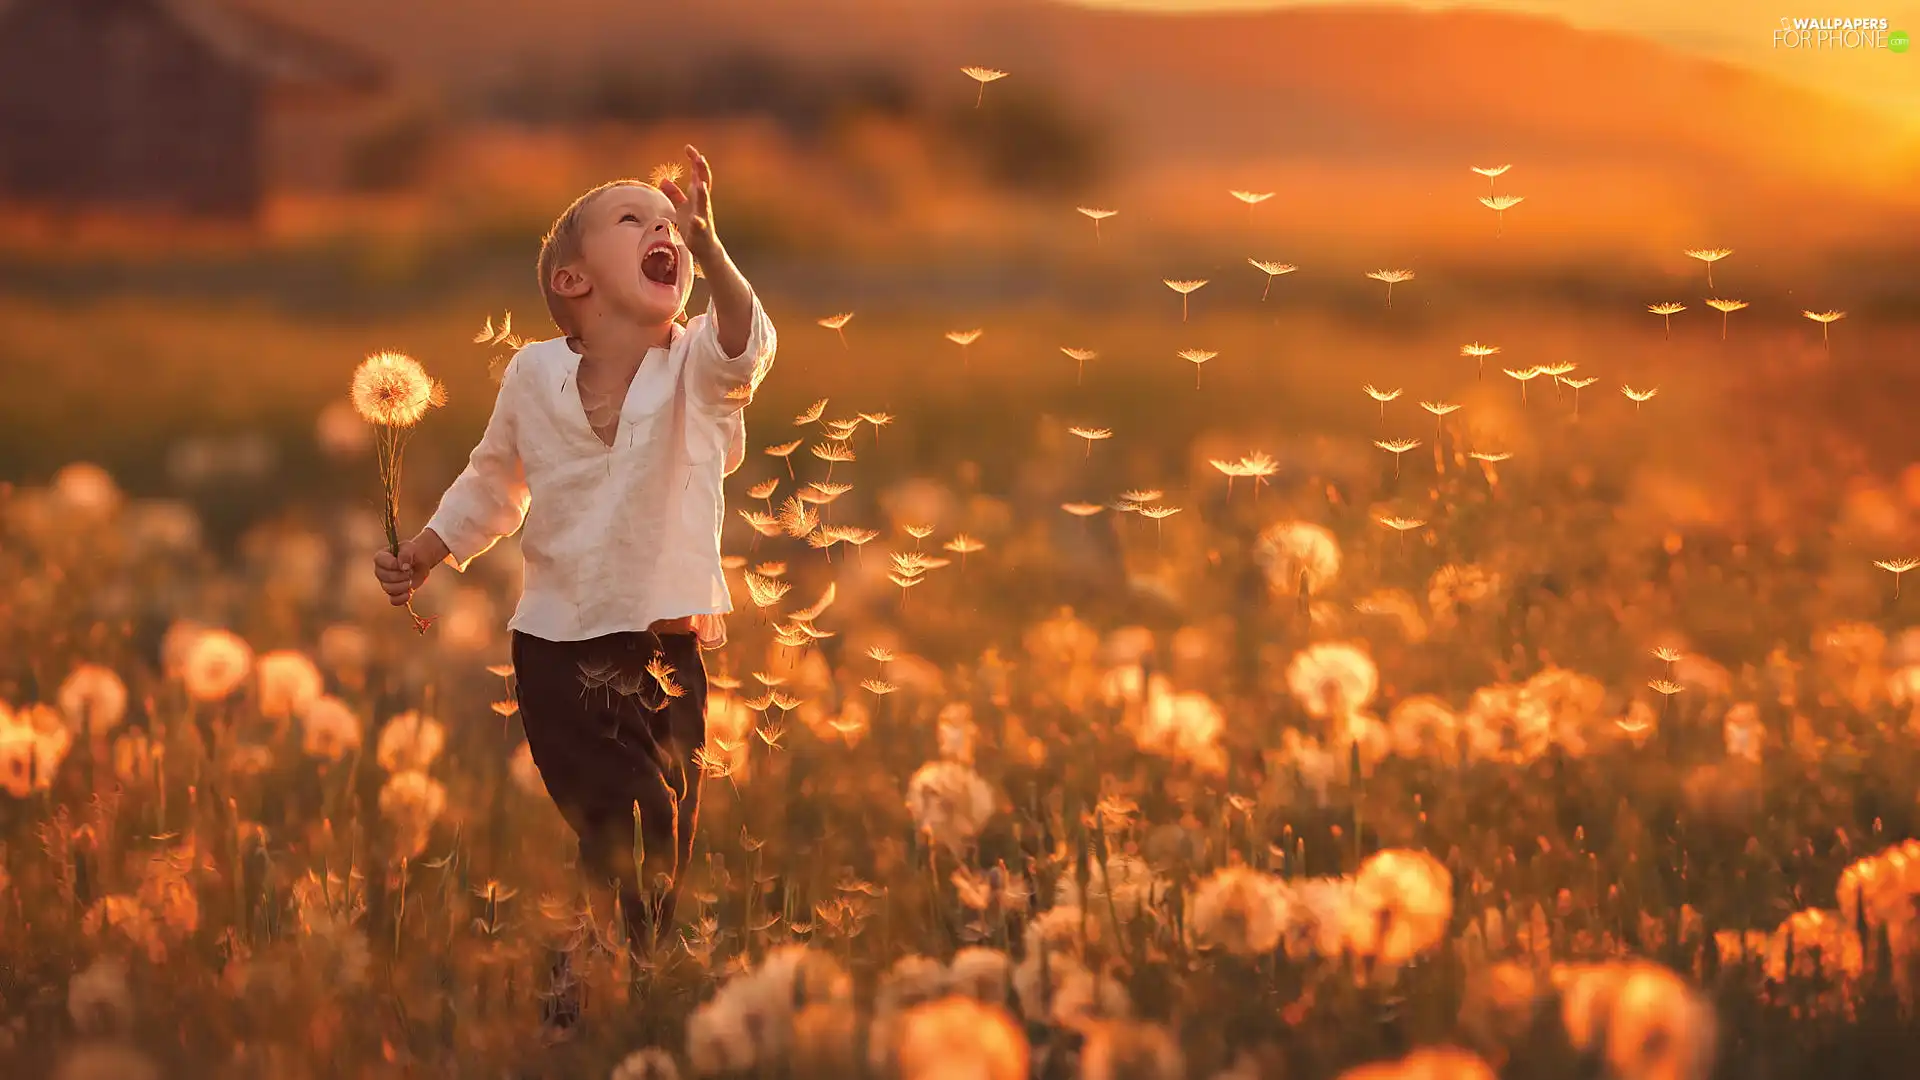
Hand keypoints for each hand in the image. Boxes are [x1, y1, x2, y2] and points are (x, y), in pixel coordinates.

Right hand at [374, 530, 446, 605]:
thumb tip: (403, 566)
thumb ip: (405, 555)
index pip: (381, 562)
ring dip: (403, 586)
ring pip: (389, 589)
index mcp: (380, 558)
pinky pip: (394, 600)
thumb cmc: (411, 552)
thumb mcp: (409, 548)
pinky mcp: (394, 593)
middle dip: (401, 576)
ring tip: (411, 581)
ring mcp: (385, 583)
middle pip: (385, 577)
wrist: (419, 560)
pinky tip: (409, 594)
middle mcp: (380, 571)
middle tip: (411, 572)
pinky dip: (401, 599)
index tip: (406, 564)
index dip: (394, 564)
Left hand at [657, 144, 717, 261]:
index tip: (688, 147)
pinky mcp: (701, 231)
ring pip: (704, 202)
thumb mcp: (682, 208)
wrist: (705, 247)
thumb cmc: (693, 226)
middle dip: (702, 171)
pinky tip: (693, 219)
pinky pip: (699, 225)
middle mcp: (703, 203)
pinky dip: (697, 222)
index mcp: (698, 196)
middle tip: (699, 157)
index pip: (698, 174)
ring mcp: (703, 217)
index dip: (695, 161)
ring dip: (702, 193)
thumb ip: (674, 194)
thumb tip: (663, 180)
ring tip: (698, 183)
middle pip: (704, 183)